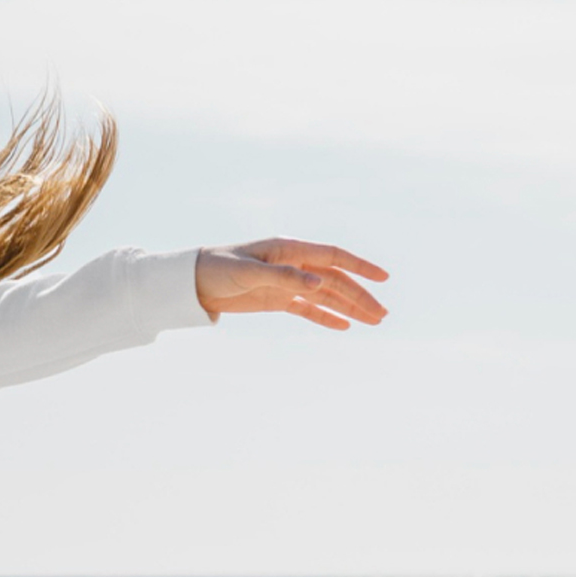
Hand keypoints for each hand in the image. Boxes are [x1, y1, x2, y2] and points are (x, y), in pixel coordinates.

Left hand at [195, 237, 388, 329]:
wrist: (191, 282)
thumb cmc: (217, 268)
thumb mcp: (249, 272)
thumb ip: (284, 277)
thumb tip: (319, 282)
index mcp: (289, 249)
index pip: (333, 256)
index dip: (360, 266)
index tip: (384, 278)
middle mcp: (293, 264)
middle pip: (335, 280)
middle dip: (360, 296)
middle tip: (382, 314)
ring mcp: (286, 282)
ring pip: (325, 295)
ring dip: (349, 307)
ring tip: (374, 321)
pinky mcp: (276, 299)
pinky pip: (307, 308)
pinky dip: (326, 317)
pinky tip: (345, 326)